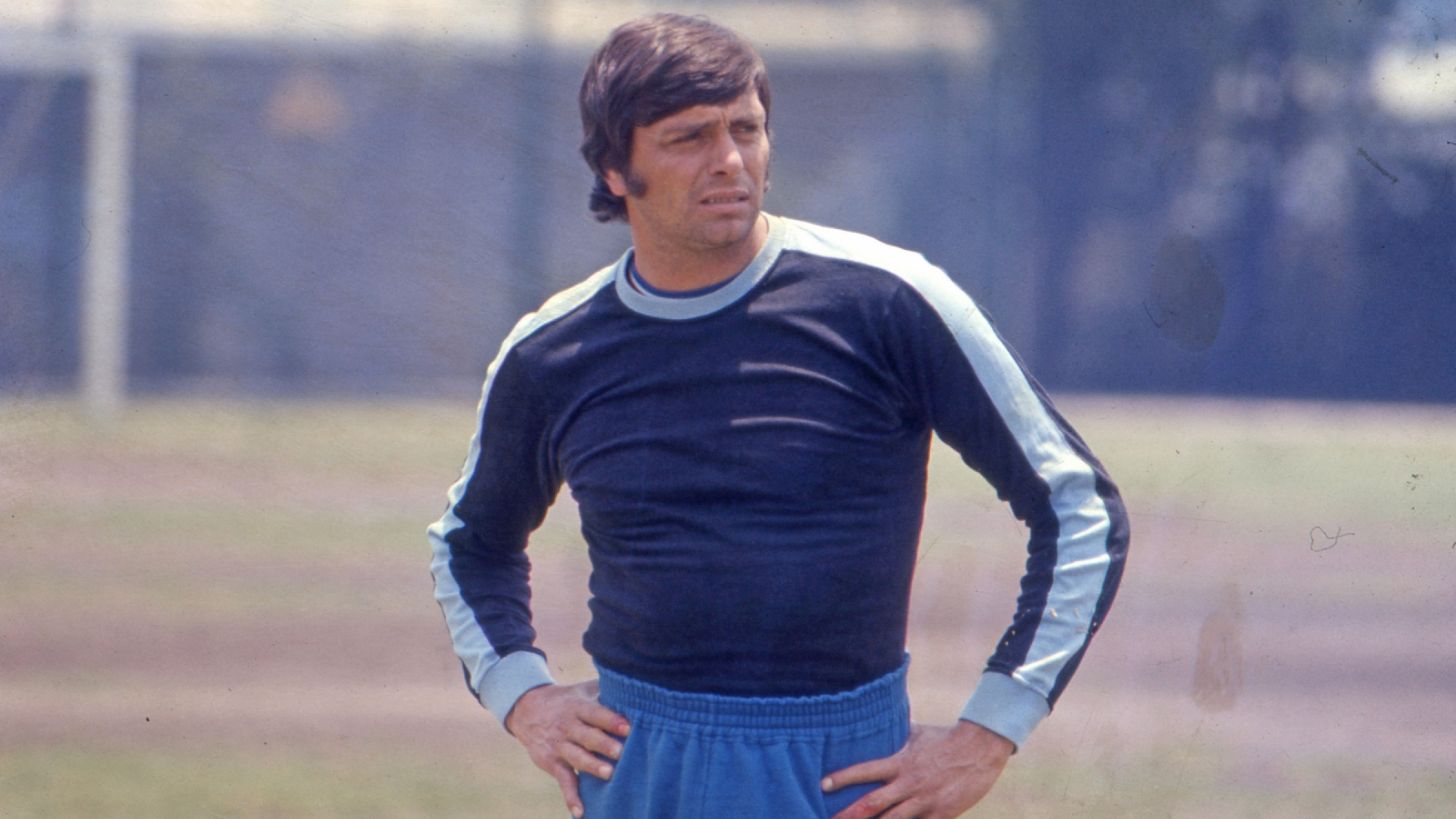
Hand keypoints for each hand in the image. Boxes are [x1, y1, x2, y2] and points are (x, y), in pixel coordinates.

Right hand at [504, 680, 630, 818]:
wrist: (527, 708)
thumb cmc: (567, 700)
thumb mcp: (582, 690)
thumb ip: (605, 688)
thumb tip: (637, 685)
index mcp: (577, 707)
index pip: (596, 713)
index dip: (611, 720)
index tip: (628, 727)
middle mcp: (567, 726)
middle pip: (587, 736)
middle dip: (604, 744)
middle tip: (621, 752)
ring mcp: (558, 746)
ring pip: (576, 757)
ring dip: (592, 766)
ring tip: (609, 773)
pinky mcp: (551, 763)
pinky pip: (563, 781)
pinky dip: (571, 797)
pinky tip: (580, 812)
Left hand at [823, 720, 1013, 818]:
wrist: (980, 749)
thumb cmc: (945, 739)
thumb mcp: (917, 734)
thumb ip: (896, 734)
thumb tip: (878, 720)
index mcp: (900, 762)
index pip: (865, 770)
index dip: (843, 778)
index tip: (823, 784)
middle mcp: (909, 783)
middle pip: (873, 803)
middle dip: (849, 815)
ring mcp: (925, 800)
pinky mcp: (942, 813)